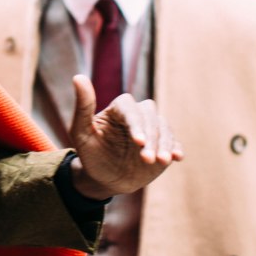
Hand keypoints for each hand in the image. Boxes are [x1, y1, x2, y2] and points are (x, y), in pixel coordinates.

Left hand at [67, 74, 183, 199]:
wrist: (104, 179)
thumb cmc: (90, 154)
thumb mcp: (81, 133)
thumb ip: (82, 107)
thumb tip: (78, 76)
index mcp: (117, 109)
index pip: (129, 108)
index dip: (136, 123)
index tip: (139, 142)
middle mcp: (136, 115)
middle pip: (150, 116)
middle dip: (151, 137)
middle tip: (147, 159)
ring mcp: (151, 129)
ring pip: (163, 128)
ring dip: (165, 144)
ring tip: (162, 161)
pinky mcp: (163, 144)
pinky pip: (173, 141)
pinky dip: (175, 147)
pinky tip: (177, 157)